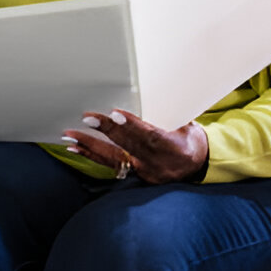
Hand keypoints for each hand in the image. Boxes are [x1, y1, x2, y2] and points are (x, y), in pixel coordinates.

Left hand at [63, 109, 208, 183]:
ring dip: (90, 146)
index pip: (151, 136)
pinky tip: (75, 149)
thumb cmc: (189, 136)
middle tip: (86, 118)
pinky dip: (93, 156)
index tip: (115, 113)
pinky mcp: (138, 176)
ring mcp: (147, 172)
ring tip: (70, 137)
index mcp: (177, 149)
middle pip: (130, 147)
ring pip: (115, 159)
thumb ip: (164, 114)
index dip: (132, 126)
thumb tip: (140, 94)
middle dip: (107, 132)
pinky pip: (112, 166)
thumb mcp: (186, 124)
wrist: (200, 165)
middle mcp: (160, 164)